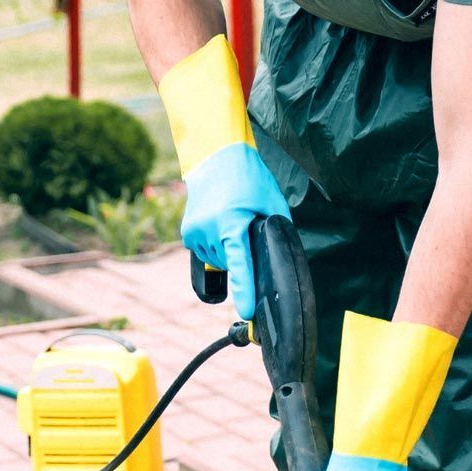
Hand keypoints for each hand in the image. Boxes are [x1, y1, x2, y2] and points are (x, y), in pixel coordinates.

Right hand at [182, 145, 289, 319]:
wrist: (216, 157)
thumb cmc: (249, 178)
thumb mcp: (272, 202)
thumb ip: (280, 230)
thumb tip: (284, 258)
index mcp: (231, 224)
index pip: (239, 265)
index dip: (244, 291)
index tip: (246, 311)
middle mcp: (209, 230)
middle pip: (231, 264)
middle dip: (242, 254)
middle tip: (245, 225)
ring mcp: (195, 233)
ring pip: (218, 262)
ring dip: (229, 251)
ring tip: (232, 221)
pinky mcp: (188, 234)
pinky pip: (207, 254)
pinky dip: (216, 247)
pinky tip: (220, 227)